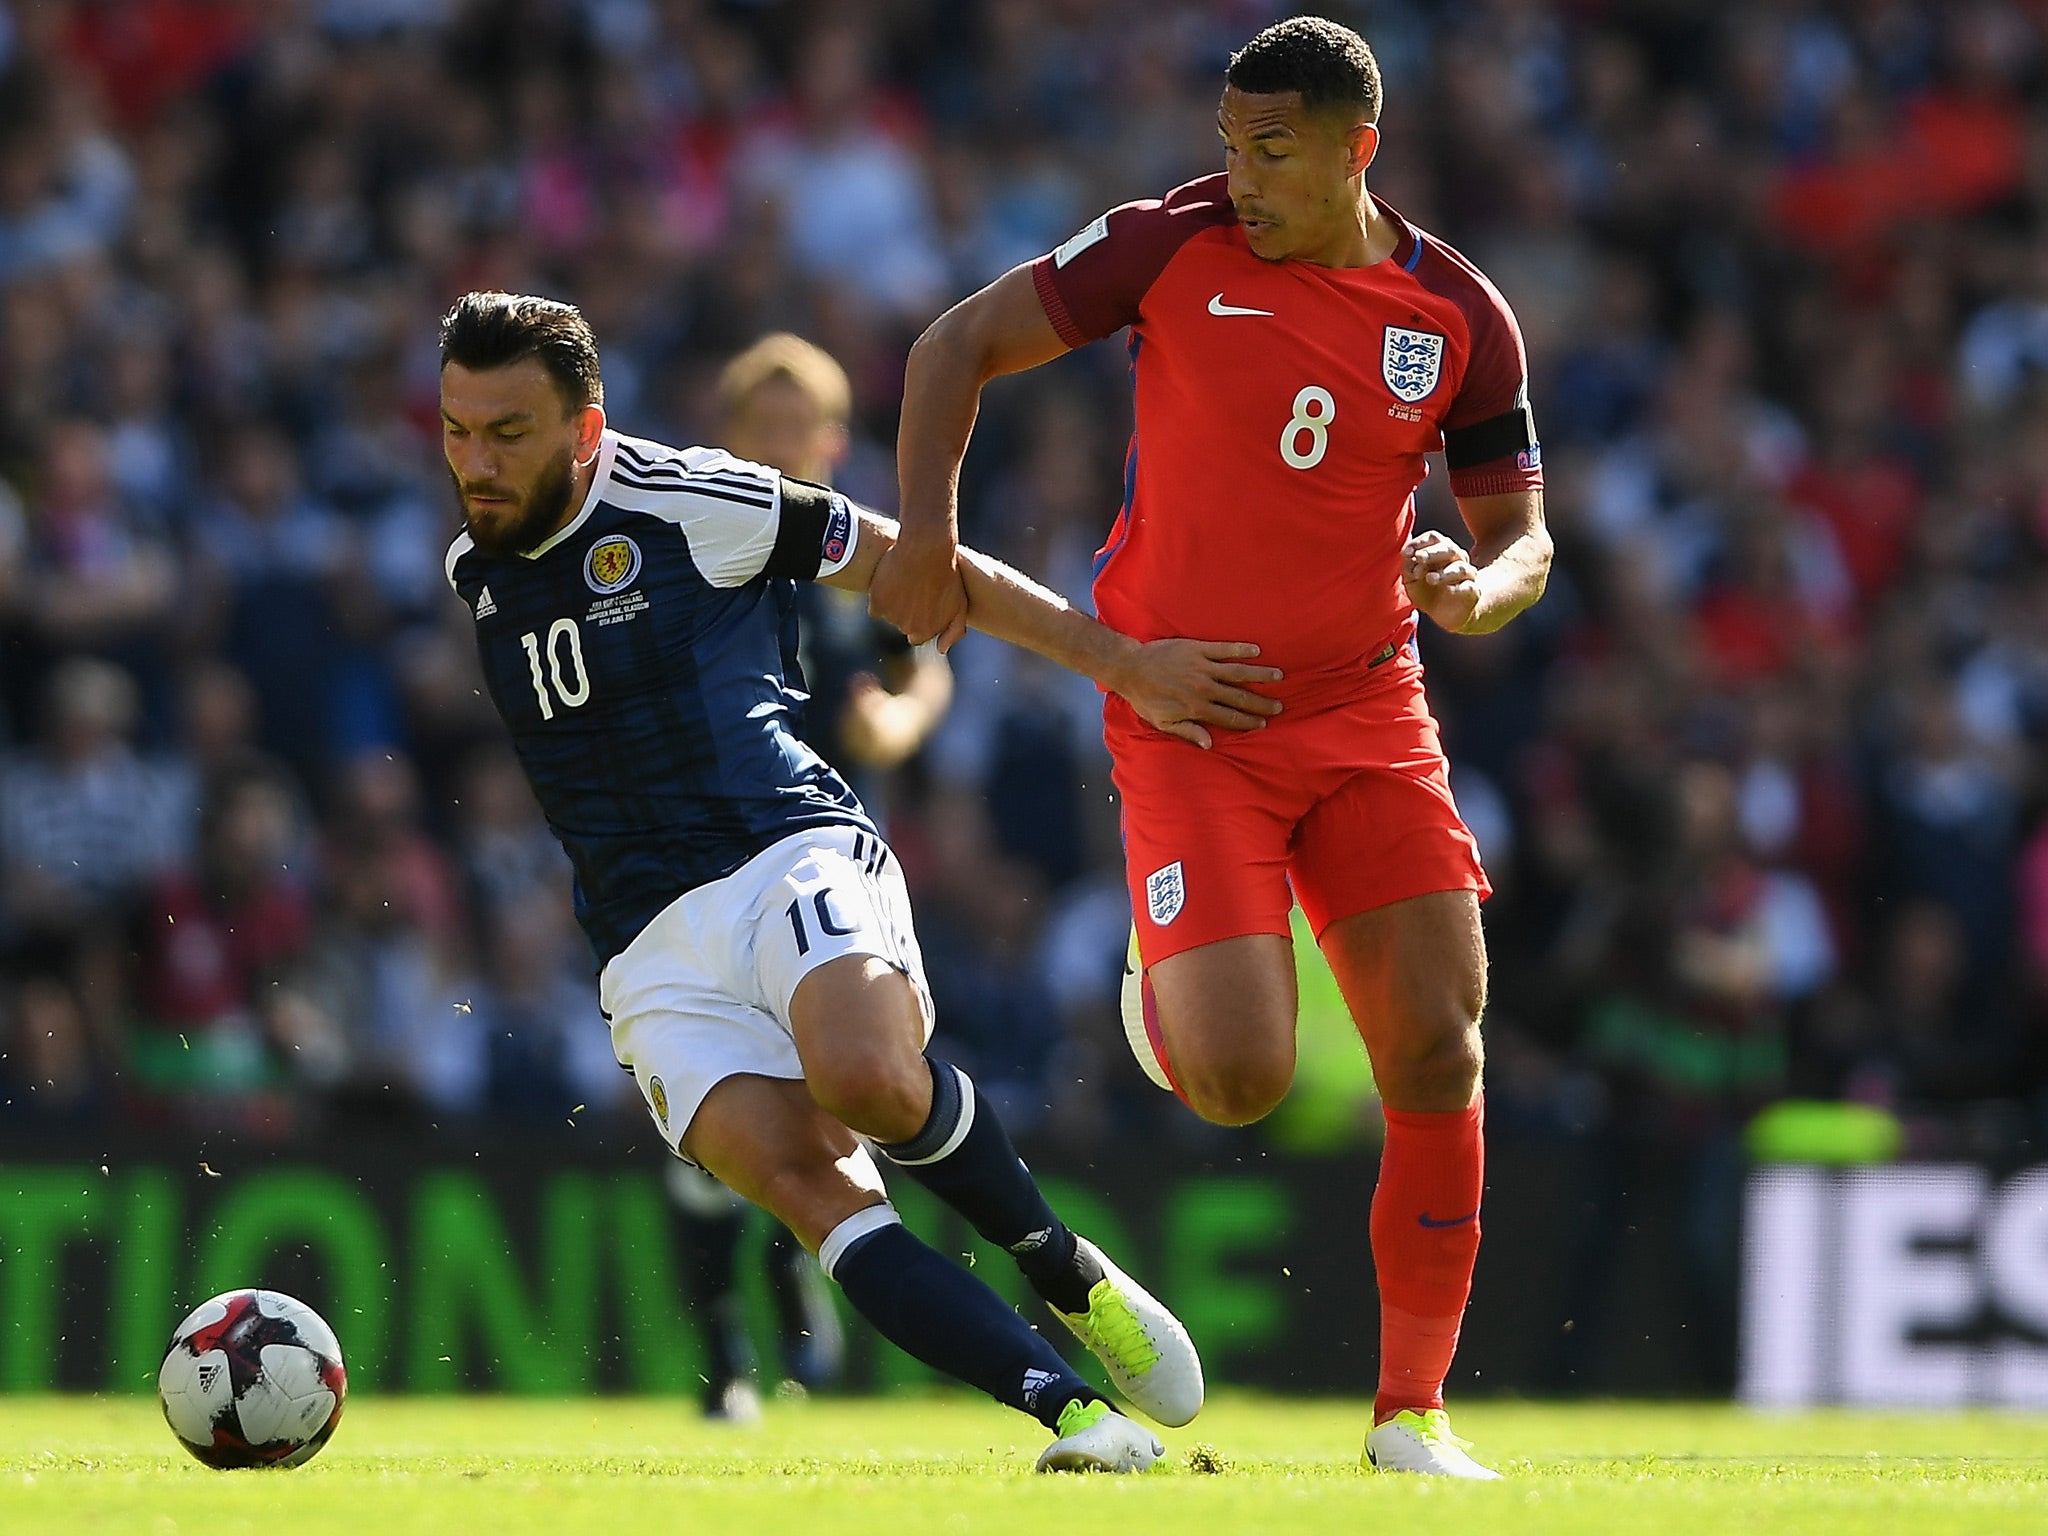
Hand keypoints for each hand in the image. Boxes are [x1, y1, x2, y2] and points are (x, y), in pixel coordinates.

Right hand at [870, 537, 968, 650]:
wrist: (926, 548)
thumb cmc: (947, 574)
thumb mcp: (960, 603)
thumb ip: (954, 630)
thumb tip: (941, 650)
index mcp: (927, 631)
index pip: (917, 636)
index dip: (921, 618)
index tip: (924, 602)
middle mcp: (908, 627)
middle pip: (903, 625)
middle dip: (908, 611)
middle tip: (916, 588)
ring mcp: (891, 615)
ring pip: (889, 615)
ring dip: (895, 603)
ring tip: (906, 582)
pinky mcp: (877, 601)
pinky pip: (875, 607)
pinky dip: (880, 598)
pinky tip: (892, 583)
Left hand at [1108, 639, 1282, 749]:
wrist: (1131, 668)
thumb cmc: (1146, 698)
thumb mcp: (1163, 722)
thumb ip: (1188, 732)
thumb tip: (1209, 744)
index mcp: (1196, 708)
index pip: (1229, 717)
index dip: (1248, 721)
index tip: (1263, 723)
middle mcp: (1204, 688)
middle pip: (1239, 697)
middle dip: (1261, 703)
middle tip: (1279, 706)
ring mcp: (1202, 667)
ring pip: (1238, 672)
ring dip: (1259, 675)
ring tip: (1278, 676)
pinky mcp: (1198, 649)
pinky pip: (1224, 649)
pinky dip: (1241, 649)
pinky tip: (1256, 650)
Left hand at [1402, 530, 1481, 632]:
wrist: (1443, 613)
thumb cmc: (1426, 590)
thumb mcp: (1411, 580)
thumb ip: (1409, 568)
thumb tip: (1409, 558)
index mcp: (1440, 551)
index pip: (1434, 538)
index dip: (1420, 543)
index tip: (1405, 554)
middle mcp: (1457, 558)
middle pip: (1449, 548)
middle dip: (1432, 552)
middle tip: (1419, 558)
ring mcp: (1467, 574)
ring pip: (1460, 568)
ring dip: (1444, 572)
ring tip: (1430, 578)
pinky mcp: (1472, 591)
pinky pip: (1468, 586)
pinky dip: (1458, 588)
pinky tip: (1448, 590)